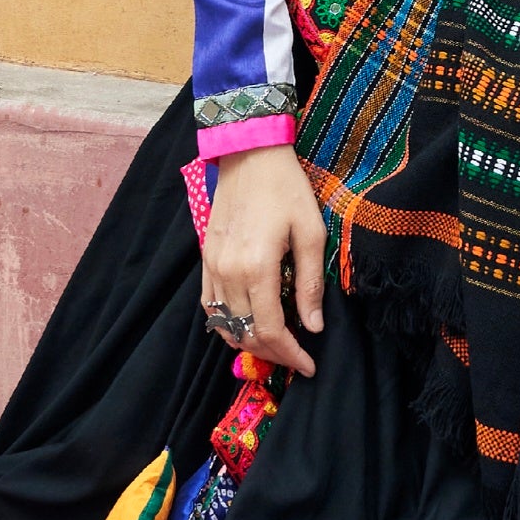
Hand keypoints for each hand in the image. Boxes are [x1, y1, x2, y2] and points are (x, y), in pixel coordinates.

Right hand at [198, 142, 325, 378]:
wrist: (249, 153)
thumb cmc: (286, 188)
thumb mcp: (311, 231)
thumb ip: (310, 282)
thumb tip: (313, 326)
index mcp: (257, 268)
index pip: (271, 330)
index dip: (290, 355)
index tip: (309, 365)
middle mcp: (228, 273)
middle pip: (246, 334)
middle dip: (273, 354)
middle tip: (296, 357)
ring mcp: (212, 266)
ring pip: (225, 325)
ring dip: (249, 342)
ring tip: (275, 345)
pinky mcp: (205, 258)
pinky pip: (210, 306)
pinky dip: (227, 324)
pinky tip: (246, 325)